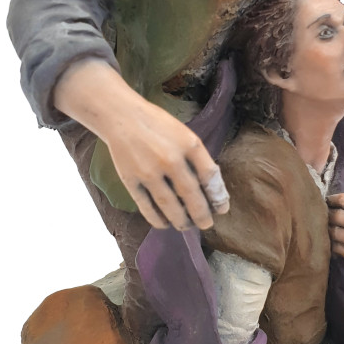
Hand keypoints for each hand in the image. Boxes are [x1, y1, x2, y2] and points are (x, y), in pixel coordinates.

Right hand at [53, 59, 228, 229]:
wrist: (122, 116)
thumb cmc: (158, 125)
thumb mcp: (184, 134)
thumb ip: (197, 157)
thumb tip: (211, 187)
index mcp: (189, 144)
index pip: (210, 176)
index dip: (218, 196)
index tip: (222, 209)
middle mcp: (171, 159)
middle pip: (191, 195)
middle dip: (201, 214)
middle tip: (206, 224)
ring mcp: (149, 172)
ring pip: (170, 205)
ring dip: (181, 220)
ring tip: (186, 226)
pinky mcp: (131, 180)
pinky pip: (146, 206)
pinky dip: (157, 219)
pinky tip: (164, 224)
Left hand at [327, 192, 343, 273]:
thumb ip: (343, 201)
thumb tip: (319, 199)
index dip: (331, 199)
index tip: (327, 201)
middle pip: (340, 216)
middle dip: (327, 215)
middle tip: (321, 215)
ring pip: (337, 233)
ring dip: (327, 229)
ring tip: (323, 227)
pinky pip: (336, 248)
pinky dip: (329, 244)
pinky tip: (328, 240)